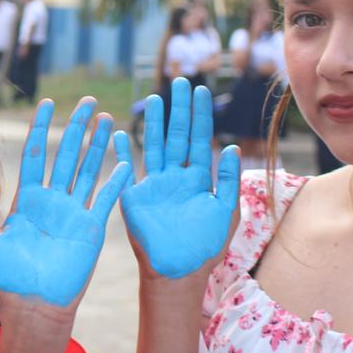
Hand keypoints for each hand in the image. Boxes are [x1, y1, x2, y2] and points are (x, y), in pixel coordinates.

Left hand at [0, 98, 131, 308]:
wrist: (32, 307)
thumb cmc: (4, 278)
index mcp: (27, 200)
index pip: (36, 155)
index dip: (42, 129)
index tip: (48, 104)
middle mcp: (52, 201)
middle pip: (66, 155)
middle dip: (77, 127)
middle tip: (88, 101)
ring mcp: (73, 213)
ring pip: (87, 170)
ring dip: (97, 145)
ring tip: (105, 119)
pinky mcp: (91, 229)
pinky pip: (105, 199)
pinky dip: (115, 180)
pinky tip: (124, 160)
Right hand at [118, 77, 239, 278]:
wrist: (179, 271)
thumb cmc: (206, 246)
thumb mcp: (225, 211)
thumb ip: (228, 180)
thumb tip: (232, 147)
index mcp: (199, 178)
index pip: (200, 139)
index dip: (200, 115)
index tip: (200, 91)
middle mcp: (177, 176)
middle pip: (178, 134)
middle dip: (179, 109)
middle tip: (180, 81)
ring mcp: (155, 184)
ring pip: (155, 145)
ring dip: (154, 122)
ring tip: (155, 98)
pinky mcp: (135, 195)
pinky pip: (128, 168)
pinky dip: (123, 151)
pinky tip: (120, 132)